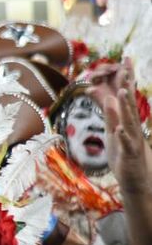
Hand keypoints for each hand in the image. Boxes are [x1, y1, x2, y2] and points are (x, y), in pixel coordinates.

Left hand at [93, 61, 151, 194]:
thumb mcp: (113, 132)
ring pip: (129, 122)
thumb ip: (110, 116)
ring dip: (125, 107)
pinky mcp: (129, 155)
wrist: (137, 181)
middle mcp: (133, 128)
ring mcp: (133, 141)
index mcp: (129, 122)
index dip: (126, 81)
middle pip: (130, 105)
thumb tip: (107, 98)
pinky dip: (122, 136)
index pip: (127, 98)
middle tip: (126, 69)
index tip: (126, 62)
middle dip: (127, 87)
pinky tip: (118, 129)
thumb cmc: (124, 155)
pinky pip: (126, 144)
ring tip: (121, 92)